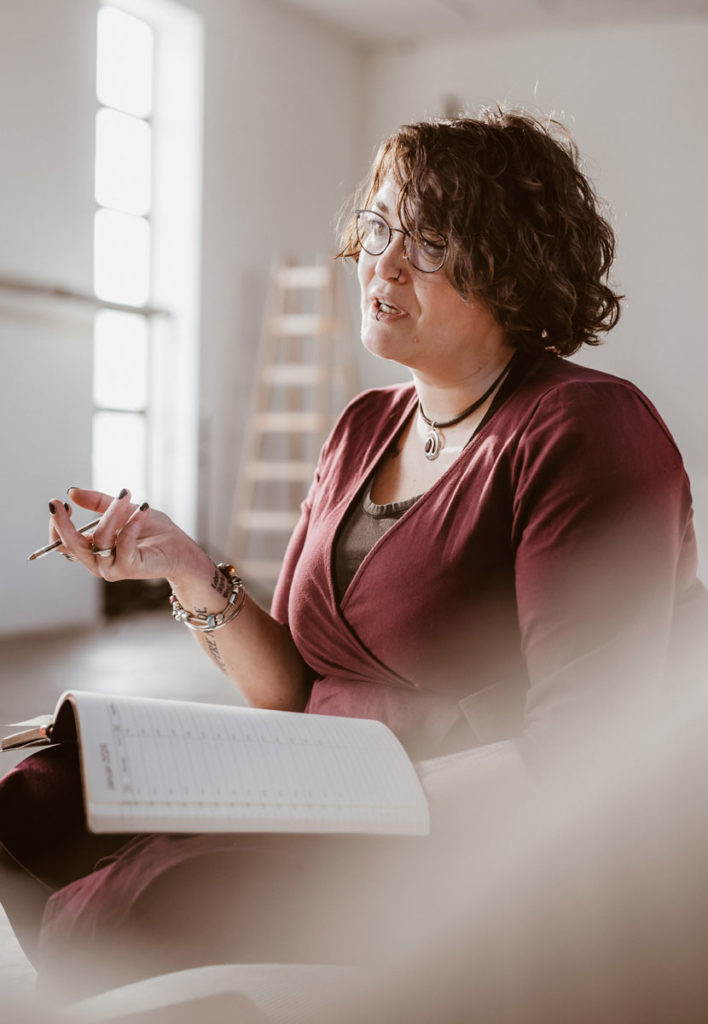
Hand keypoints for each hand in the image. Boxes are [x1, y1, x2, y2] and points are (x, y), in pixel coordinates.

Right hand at [48, 487, 212, 583]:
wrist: (180, 548)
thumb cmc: (154, 531)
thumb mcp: (123, 510)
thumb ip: (98, 503)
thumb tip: (72, 491)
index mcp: (93, 550)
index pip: (64, 542)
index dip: (58, 524)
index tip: (60, 502)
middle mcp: (98, 562)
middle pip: (71, 546)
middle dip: (64, 524)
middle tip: (64, 502)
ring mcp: (112, 568)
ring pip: (100, 539)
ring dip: (112, 514)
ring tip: (126, 495)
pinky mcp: (128, 569)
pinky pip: (124, 542)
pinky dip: (132, 523)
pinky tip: (144, 508)